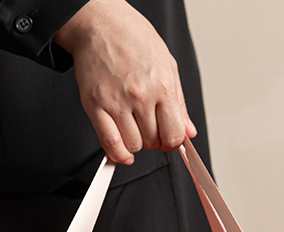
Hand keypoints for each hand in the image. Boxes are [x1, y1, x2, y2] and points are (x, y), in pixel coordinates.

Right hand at [54, 0, 196, 164]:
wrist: (100, 23)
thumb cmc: (133, 38)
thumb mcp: (167, 65)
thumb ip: (179, 102)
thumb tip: (188, 131)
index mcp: (162, 86)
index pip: (174, 134)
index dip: (173, 142)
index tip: (169, 140)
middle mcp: (140, 96)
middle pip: (153, 142)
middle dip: (153, 139)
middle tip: (148, 126)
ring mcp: (116, 102)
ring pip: (133, 146)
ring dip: (135, 143)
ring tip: (134, 128)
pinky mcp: (95, 106)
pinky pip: (110, 143)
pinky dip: (118, 154)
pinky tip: (122, 152)